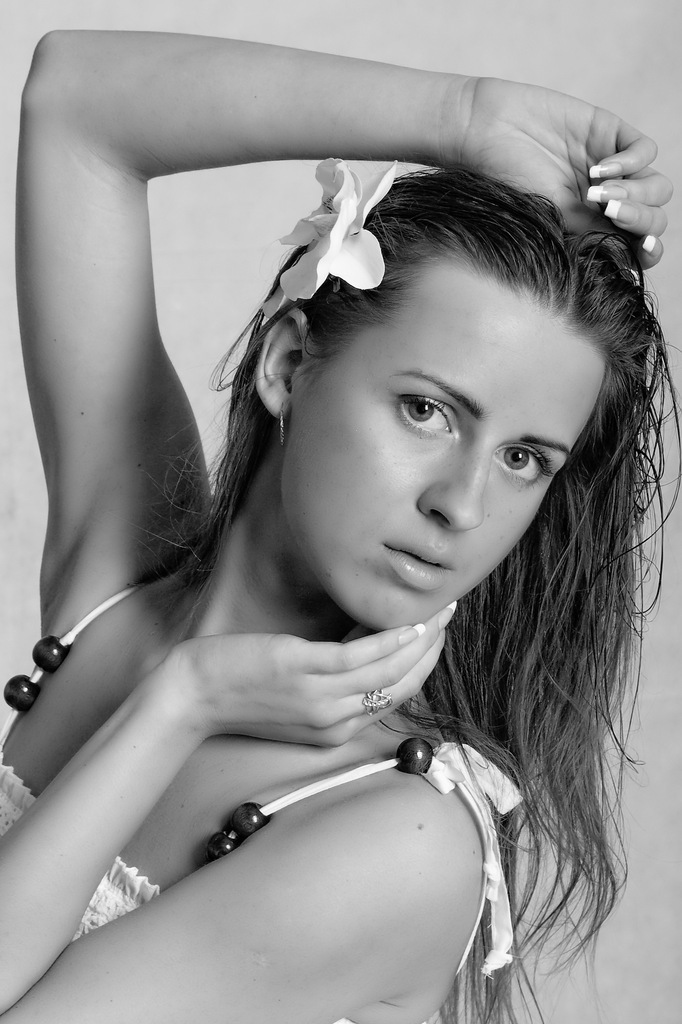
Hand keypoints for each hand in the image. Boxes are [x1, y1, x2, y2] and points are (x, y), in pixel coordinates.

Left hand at [162, 604, 454, 746]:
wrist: (188, 697)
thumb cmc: (236, 695)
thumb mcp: (291, 704)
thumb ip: (327, 691)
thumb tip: (360, 654)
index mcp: (333, 732)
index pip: (393, 699)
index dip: (421, 669)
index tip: (436, 639)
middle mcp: (333, 720)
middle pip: (399, 685)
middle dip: (431, 652)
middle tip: (448, 619)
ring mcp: (319, 697)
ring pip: (387, 669)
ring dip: (421, 639)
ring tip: (440, 612)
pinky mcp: (303, 669)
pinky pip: (359, 656)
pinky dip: (390, 639)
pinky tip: (410, 623)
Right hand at [452, 77, 671, 267]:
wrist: (487, 132)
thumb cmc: (506, 181)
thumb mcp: (549, 220)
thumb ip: (590, 236)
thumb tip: (627, 259)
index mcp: (594, 225)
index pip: (639, 243)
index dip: (650, 250)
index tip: (644, 249)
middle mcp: (608, 198)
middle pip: (654, 216)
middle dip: (640, 218)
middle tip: (608, 210)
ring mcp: (613, 165)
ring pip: (657, 186)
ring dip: (636, 193)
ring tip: (598, 191)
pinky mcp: (611, 132)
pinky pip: (645, 151)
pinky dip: (629, 163)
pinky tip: (598, 168)